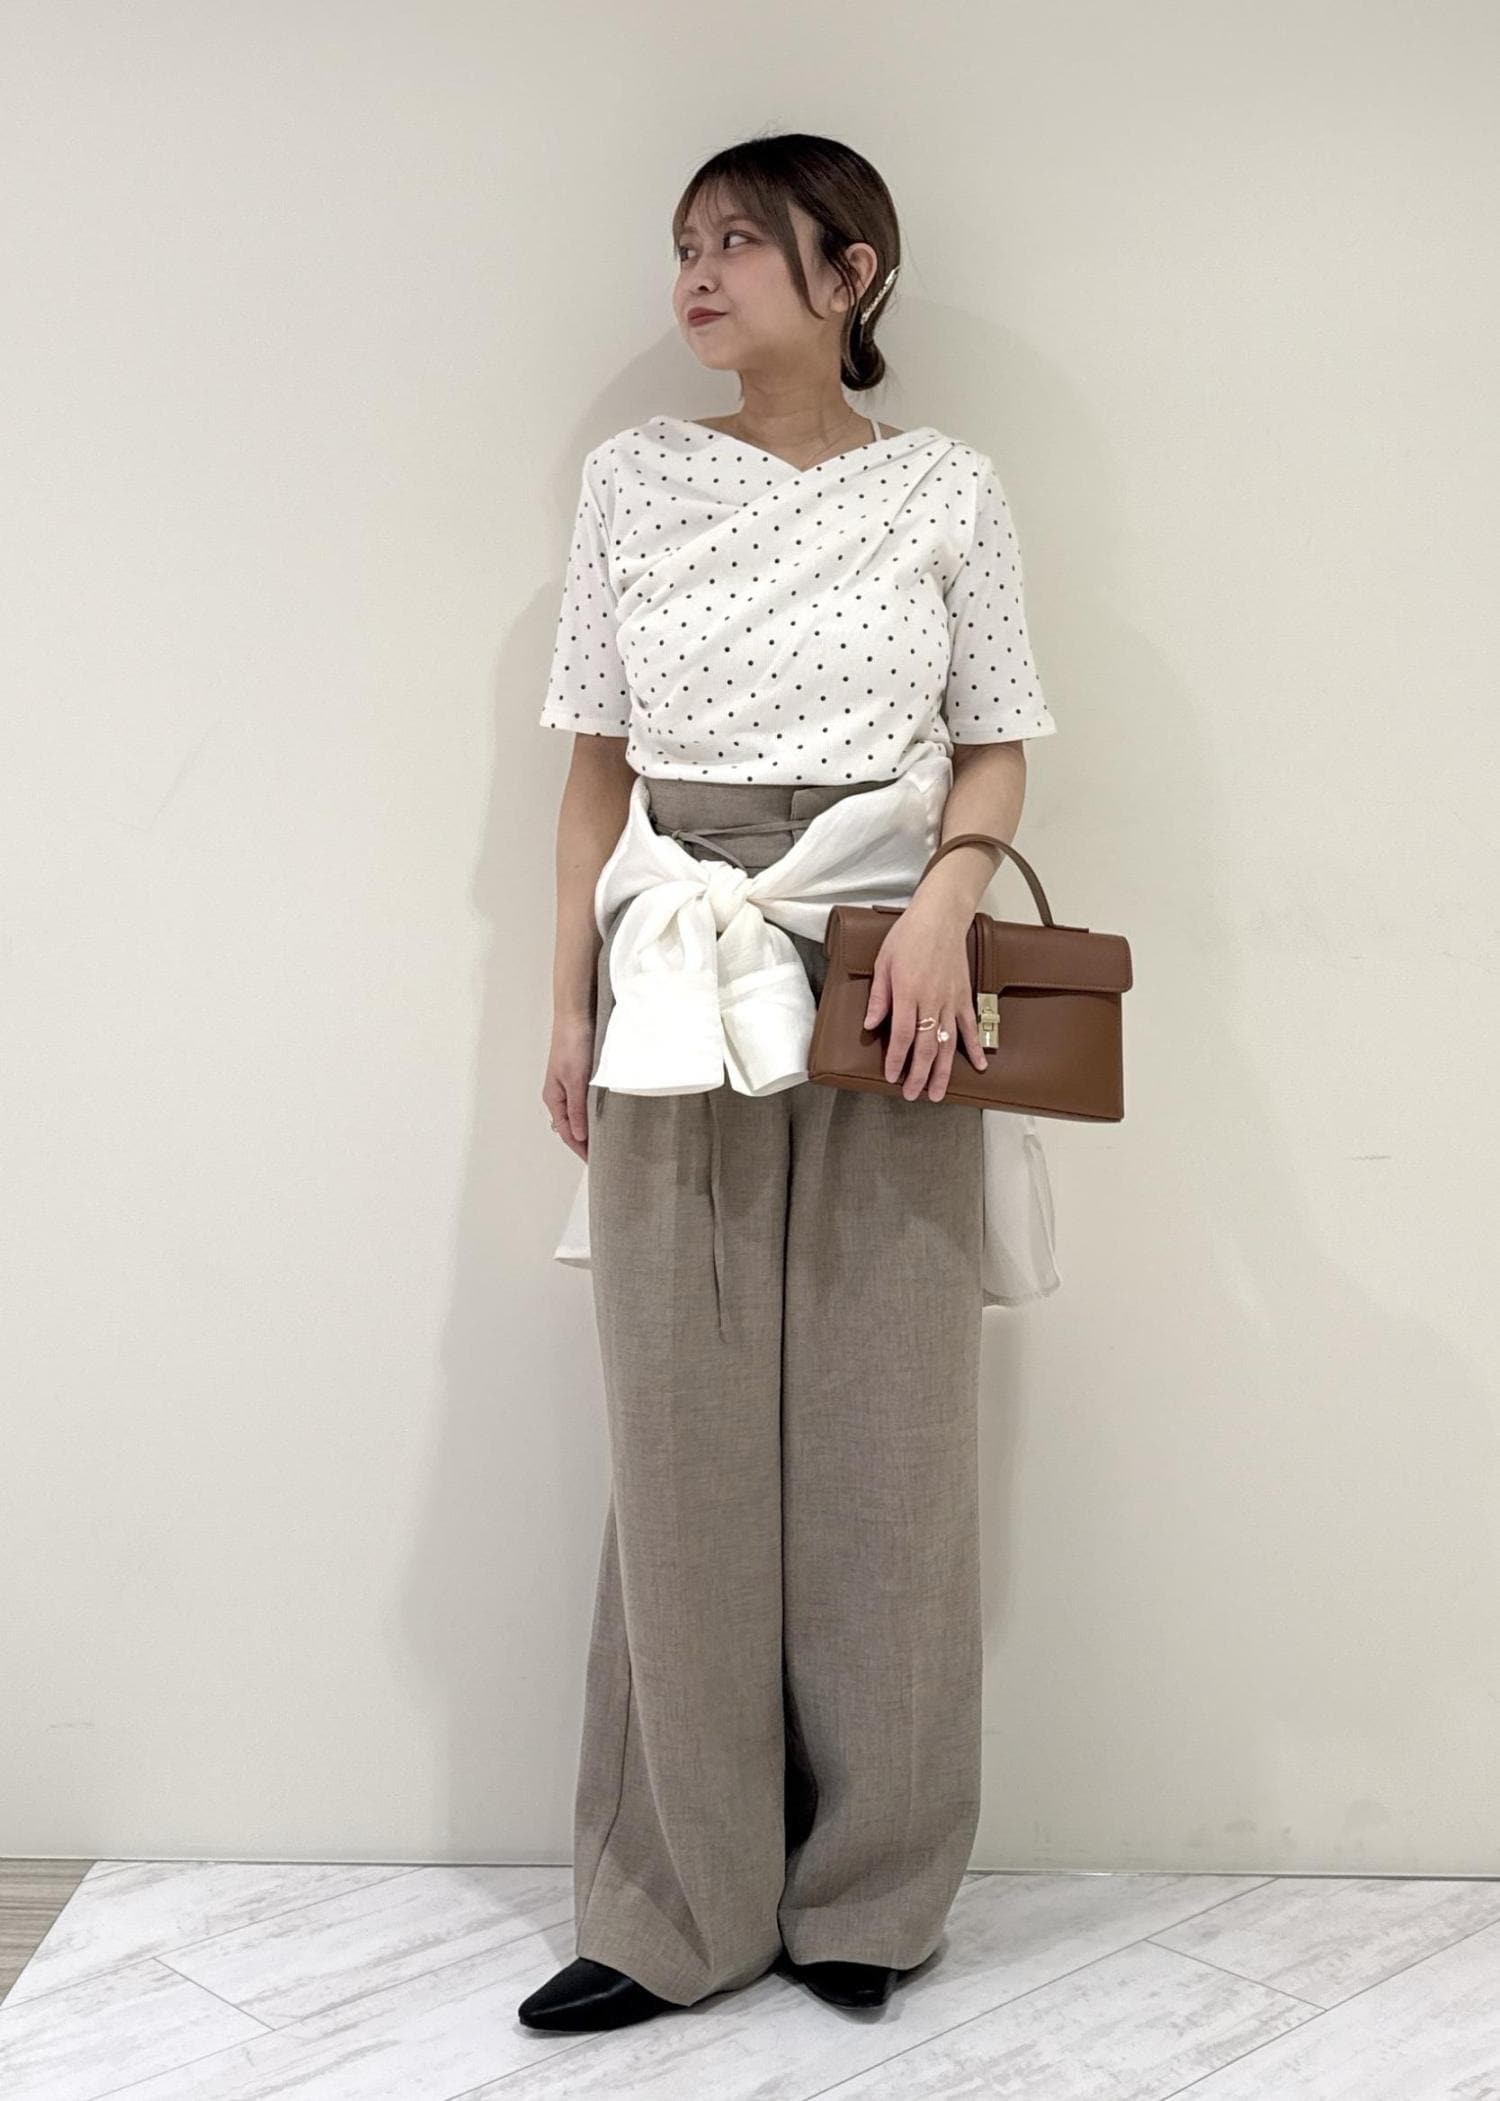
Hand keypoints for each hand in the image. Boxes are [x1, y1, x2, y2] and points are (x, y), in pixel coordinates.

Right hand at [542, 1012, 594, 1161]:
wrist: (577, 1016)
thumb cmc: (573, 1044)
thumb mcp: (576, 1079)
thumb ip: (577, 1109)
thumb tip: (579, 1136)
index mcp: (554, 1098)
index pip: (567, 1133)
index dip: (581, 1150)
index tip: (595, 1164)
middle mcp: (560, 1094)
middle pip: (572, 1127)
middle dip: (585, 1143)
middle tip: (604, 1158)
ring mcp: (570, 1085)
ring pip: (579, 1115)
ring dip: (590, 1129)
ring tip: (606, 1143)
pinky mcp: (581, 1076)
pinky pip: (586, 1102)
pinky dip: (594, 1114)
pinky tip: (605, 1117)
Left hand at [863, 899, 988, 1101]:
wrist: (940, 917)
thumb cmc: (909, 936)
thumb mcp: (883, 963)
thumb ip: (879, 997)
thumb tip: (870, 1024)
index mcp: (908, 993)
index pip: (902, 1036)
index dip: (897, 1060)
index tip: (892, 1077)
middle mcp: (932, 1000)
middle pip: (926, 1047)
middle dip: (919, 1075)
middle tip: (914, 1095)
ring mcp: (951, 1000)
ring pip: (948, 1043)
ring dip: (943, 1071)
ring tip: (937, 1093)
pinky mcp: (964, 996)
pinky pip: (970, 1027)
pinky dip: (974, 1048)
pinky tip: (978, 1066)